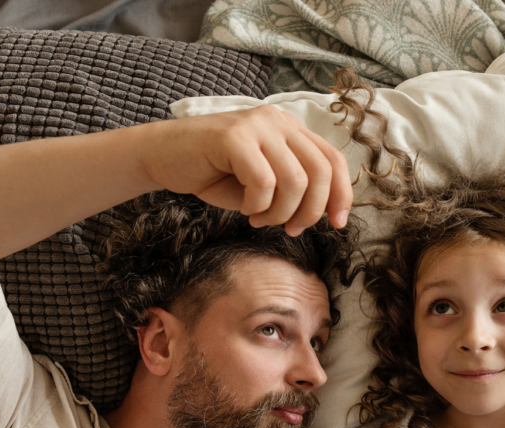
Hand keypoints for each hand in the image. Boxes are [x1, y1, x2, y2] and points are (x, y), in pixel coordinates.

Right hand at [144, 106, 351, 235]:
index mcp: (290, 131)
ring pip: (294, 181)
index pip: (333, 160)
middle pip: (320, 172)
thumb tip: (326, 213)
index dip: (341, 195)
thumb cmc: (214, 174)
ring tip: (260, 218)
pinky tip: (245, 208)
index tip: (338, 224)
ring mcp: (256, 125)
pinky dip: (257, 205)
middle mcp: (278, 122)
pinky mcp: (234, 136)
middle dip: (311, 212)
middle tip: (291, 229)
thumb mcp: (264, 184)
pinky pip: (263, 182)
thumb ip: (294, 190)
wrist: (162, 156)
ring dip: (280, 213)